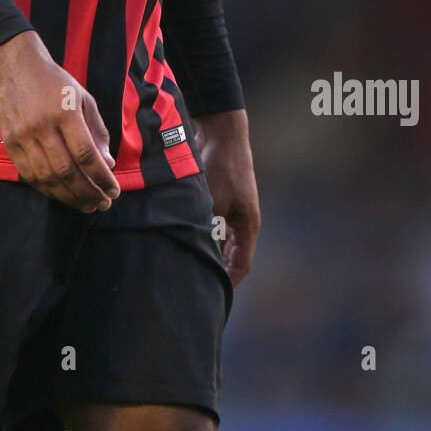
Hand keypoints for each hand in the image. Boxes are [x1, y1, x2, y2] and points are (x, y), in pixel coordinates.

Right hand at [0, 31, 120, 212]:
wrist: (17, 68)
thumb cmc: (56, 84)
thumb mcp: (84, 99)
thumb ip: (97, 132)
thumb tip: (107, 165)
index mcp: (65, 112)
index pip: (85, 154)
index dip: (101, 177)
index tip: (114, 190)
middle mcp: (42, 125)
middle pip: (66, 171)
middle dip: (88, 192)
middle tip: (103, 204)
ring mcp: (22, 136)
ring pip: (47, 178)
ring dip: (69, 197)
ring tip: (87, 205)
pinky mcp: (10, 143)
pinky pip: (30, 175)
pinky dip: (48, 190)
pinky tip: (63, 195)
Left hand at [195, 108, 259, 285]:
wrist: (221, 132)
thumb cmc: (221, 167)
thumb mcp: (211, 202)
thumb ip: (204, 228)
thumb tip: (192, 252)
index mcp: (247, 226)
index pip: (241, 265)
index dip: (228, 283)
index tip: (213, 298)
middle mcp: (242, 220)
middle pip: (231, 255)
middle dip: (215, 270)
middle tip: (195, 285)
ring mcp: (233, 209)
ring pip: (220, 241)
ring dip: (207, 252)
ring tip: (186, 266)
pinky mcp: (221, 198)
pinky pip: (213, 225)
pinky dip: (202, 235)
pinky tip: (183, 239)